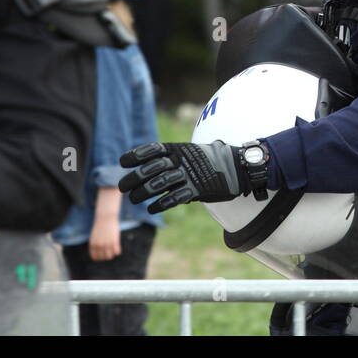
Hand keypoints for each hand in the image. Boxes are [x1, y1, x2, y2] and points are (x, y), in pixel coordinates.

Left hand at [90, 187, 122, 260]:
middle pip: (103, 258)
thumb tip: (98, 255)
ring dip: (112, 254)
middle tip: (109, 251)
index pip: (95, 257)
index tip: (102, 254)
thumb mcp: (95, 236)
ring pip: (110, 256)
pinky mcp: (114, 241)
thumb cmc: (100, 226)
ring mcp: (106, 244)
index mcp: (92, 244)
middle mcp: (99, 245)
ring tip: (113, 249)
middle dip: (106, 256)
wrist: (105, 217)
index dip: (99, 257)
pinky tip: (117, 246)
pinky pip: (117, 251)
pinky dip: (117, 251)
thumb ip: (96, 245)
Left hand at [119, 141, 250, 212]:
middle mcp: (181, 160)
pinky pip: (175, 197)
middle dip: (134, 178)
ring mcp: (189, 174)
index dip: (135, 155)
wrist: (235, 167)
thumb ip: (169, 158)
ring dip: (143, 193)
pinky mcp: (197, 189)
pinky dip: (161, 204)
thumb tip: (144, 167)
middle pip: (151, 168)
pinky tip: (152, 208)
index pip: (151, 149)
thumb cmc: (207, 160)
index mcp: (177, 149)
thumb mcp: (187, 152)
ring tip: (133, 200)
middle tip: (122, 187)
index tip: (122, 162)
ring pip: (160, 184)